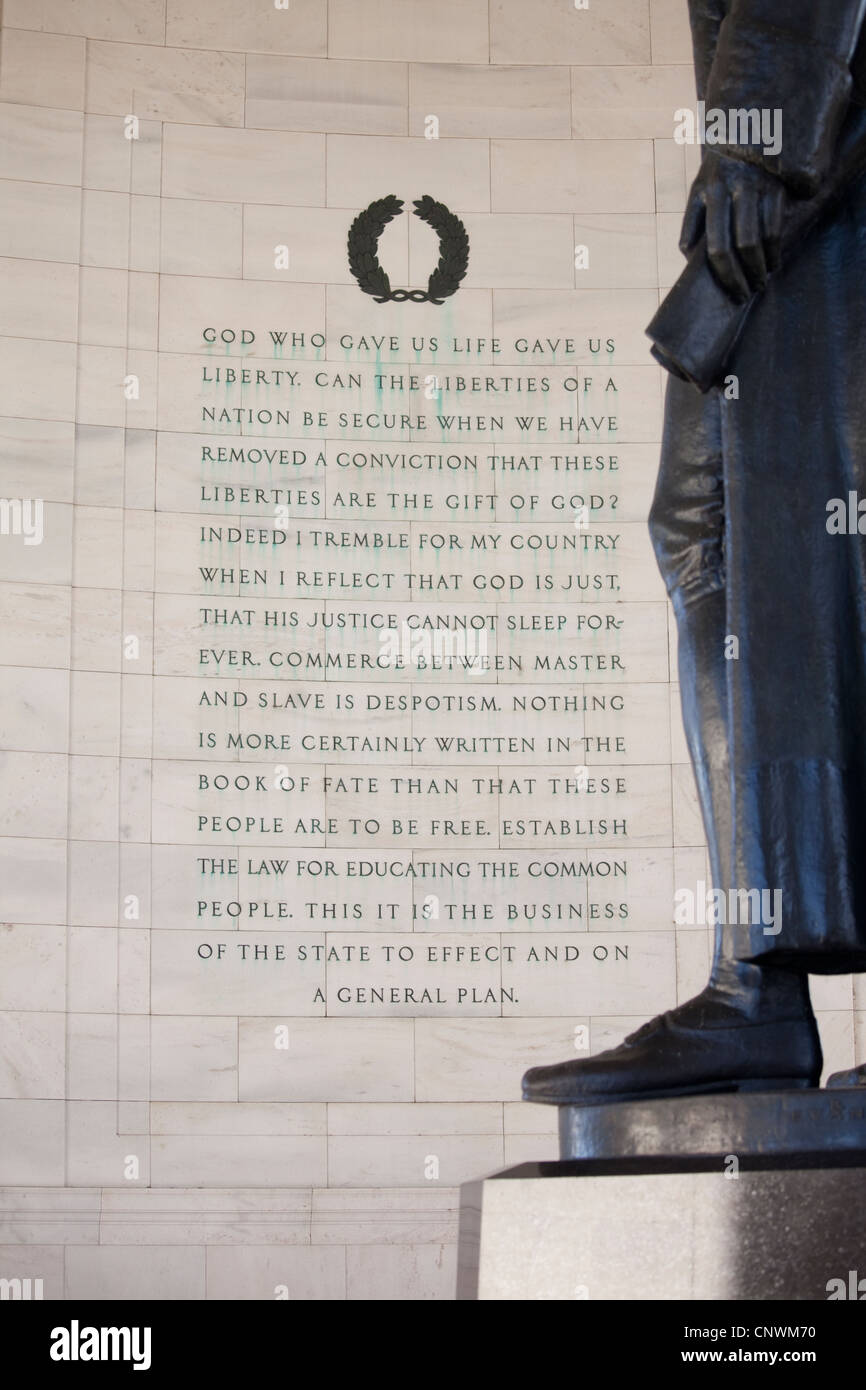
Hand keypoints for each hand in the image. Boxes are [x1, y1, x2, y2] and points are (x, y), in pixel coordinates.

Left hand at [679, 151, 785, 301]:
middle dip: (742, 277)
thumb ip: (693, 223)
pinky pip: (775, 226)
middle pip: (736, 246)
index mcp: (706, 193)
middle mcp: (730, 189)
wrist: (748, 129)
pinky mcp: (776, 184)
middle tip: (746, 294)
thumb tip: (689, 262)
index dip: (723, 275)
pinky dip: (775, 250)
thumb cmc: (719, 172)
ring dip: (760, 267)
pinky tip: (773, 263)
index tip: (730, 292)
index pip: (713, 245)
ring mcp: (755, 186)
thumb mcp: (699, 191)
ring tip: (760, 282)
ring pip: (757, 238)